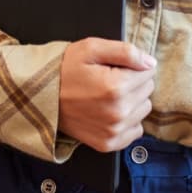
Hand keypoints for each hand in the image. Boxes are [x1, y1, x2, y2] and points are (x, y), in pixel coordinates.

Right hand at [58, 38, 155, 152]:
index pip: (149, 71)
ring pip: (143, 109)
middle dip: (133, 81)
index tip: (115, 66)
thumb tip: (150, 62)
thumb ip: (126, 52)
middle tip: (108, 79)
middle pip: (147, 90)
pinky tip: (109, 111)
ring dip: (131, 101)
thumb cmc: (65, 69)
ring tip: (107, 95)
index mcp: (116, 87)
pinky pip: (135, 130)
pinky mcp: (108, 144)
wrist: (41, 97)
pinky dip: (127, 120)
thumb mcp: (92, 48)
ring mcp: (113, 131)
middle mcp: (118, 113)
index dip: (133, 65)